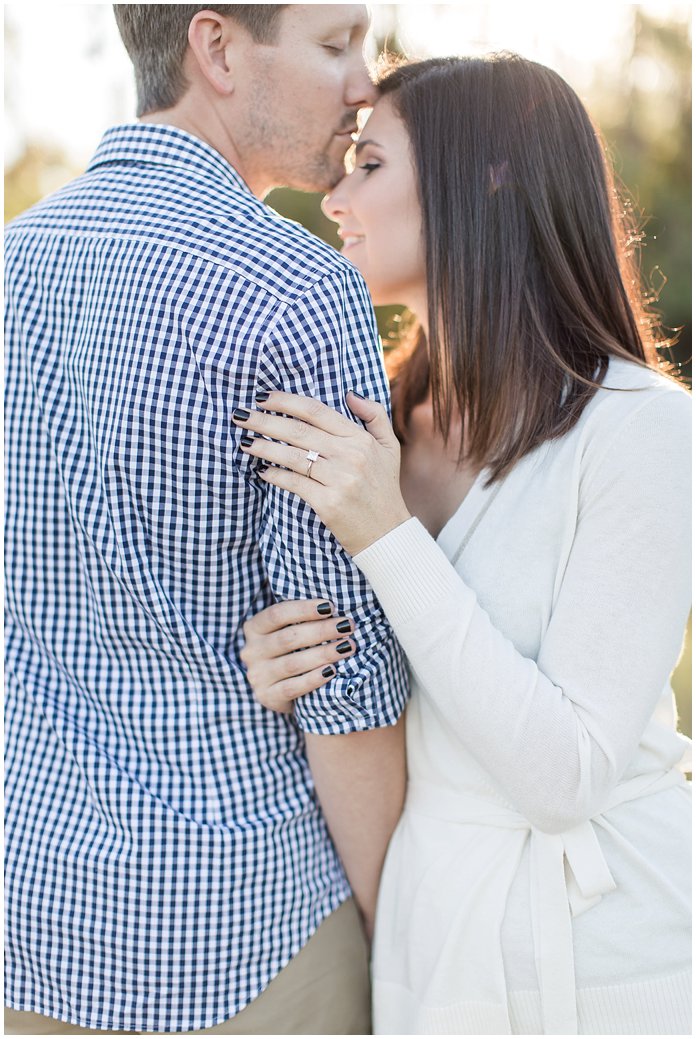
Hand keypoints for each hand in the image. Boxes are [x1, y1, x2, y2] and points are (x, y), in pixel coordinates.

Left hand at [233, 390, 411, 554]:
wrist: (387, 533)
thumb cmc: (383, 488)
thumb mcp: (389, 447)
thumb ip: (375, 415)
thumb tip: (349, 393)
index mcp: (360, 439)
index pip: (316, 411)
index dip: (286, 401)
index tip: (263, 397)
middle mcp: (350, 456)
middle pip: (298, 431)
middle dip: (265, 421)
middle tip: (240, 416)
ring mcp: (339, 480)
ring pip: (292, 456)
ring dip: (264, 447)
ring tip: (245, 442)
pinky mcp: (328, 503)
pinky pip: (294, 483)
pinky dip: (275, 476)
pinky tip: (262, 471)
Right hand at [241, 599, 356, 712]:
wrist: (279, 690)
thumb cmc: (291, 651)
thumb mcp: (287, 631)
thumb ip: (301, 620)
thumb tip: (334, 606)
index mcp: (254, 628)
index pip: (277, 614)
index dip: (304, 609)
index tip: (330, 607)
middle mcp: (251, 651)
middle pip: (288, 638)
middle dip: (322, 630)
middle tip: (347, 626)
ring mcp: (257, 676)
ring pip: (292, 663)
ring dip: (323, 654)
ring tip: (347, 647)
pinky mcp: (267, 696)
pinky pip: (293, 688)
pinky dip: (314, 678)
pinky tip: (332, 671)